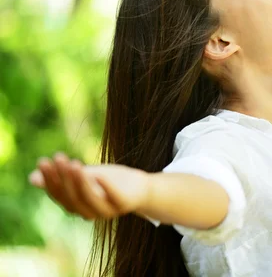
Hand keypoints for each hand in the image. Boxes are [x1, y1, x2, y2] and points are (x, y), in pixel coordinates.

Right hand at [28, 153, 149, 219]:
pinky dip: (106, 187)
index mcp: (77, 206)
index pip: (59, 195)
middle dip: (63, 178)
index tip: (44, 161)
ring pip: (89, 199)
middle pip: (72, 197)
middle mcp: (89, 212)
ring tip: (74, 163)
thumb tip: (32, 177)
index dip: (50, 179)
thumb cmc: (108, 182)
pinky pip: (114, 198)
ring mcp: (107, 210)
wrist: (140, 188)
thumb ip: (63, 178)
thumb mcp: (84, 178)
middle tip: (58, 157)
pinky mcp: (124, 204)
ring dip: (80, 182)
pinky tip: (98, 174)